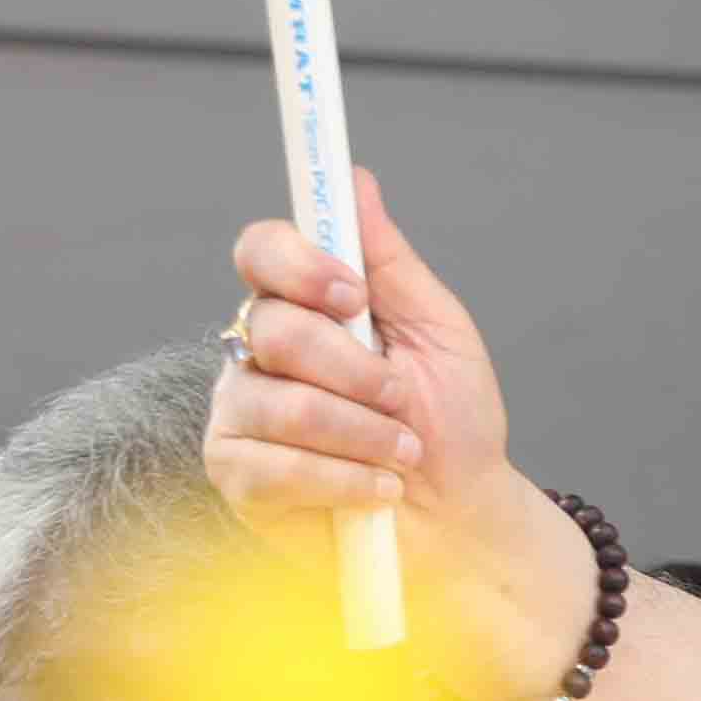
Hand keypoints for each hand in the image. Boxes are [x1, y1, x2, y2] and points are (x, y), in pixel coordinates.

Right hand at [204, 168, 600, 700]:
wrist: (462, 522)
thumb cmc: (453, 426)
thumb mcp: (440, 333)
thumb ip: (391, 261)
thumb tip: (356, 178)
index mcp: (306, 306)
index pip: (262, 250)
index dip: (299, 263)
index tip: (354, 295)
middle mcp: (260, 351)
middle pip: (274, 326)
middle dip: (358, 370)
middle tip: (402, 400)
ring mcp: (241, 414)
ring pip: (281, 401)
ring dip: (364, 433)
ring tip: (401, 455)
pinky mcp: (238, 478)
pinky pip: (275, 465)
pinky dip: (345, 479)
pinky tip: (377, 491)